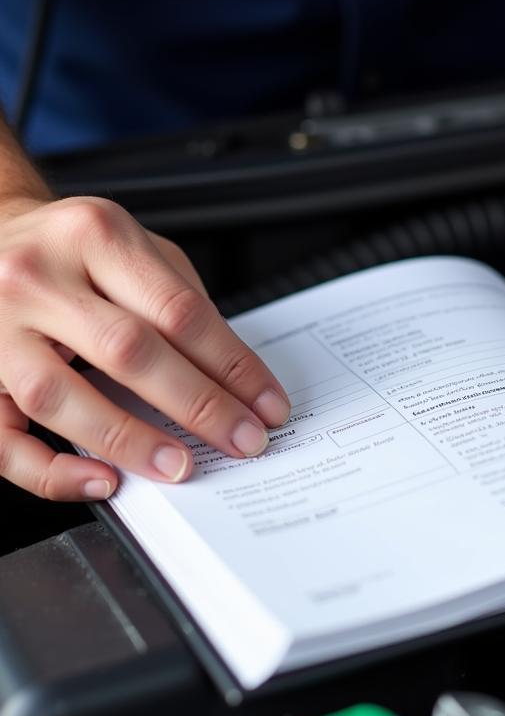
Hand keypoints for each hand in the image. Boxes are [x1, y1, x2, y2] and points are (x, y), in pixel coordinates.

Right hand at [0, 196, 290, 500]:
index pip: (180, 311)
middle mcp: (36, 276)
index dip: (234, 366)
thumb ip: (177, 300)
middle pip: (130, 351)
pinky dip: (52, 470)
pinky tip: (101, 480)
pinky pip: (3, 438)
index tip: (268, 405)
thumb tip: (233, 376)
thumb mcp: (132, 246)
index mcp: (94, 235)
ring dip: (131, 439)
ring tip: (181, 465)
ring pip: (60, 395)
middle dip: (200, 406)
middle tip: (245, 440)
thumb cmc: (73, 250)